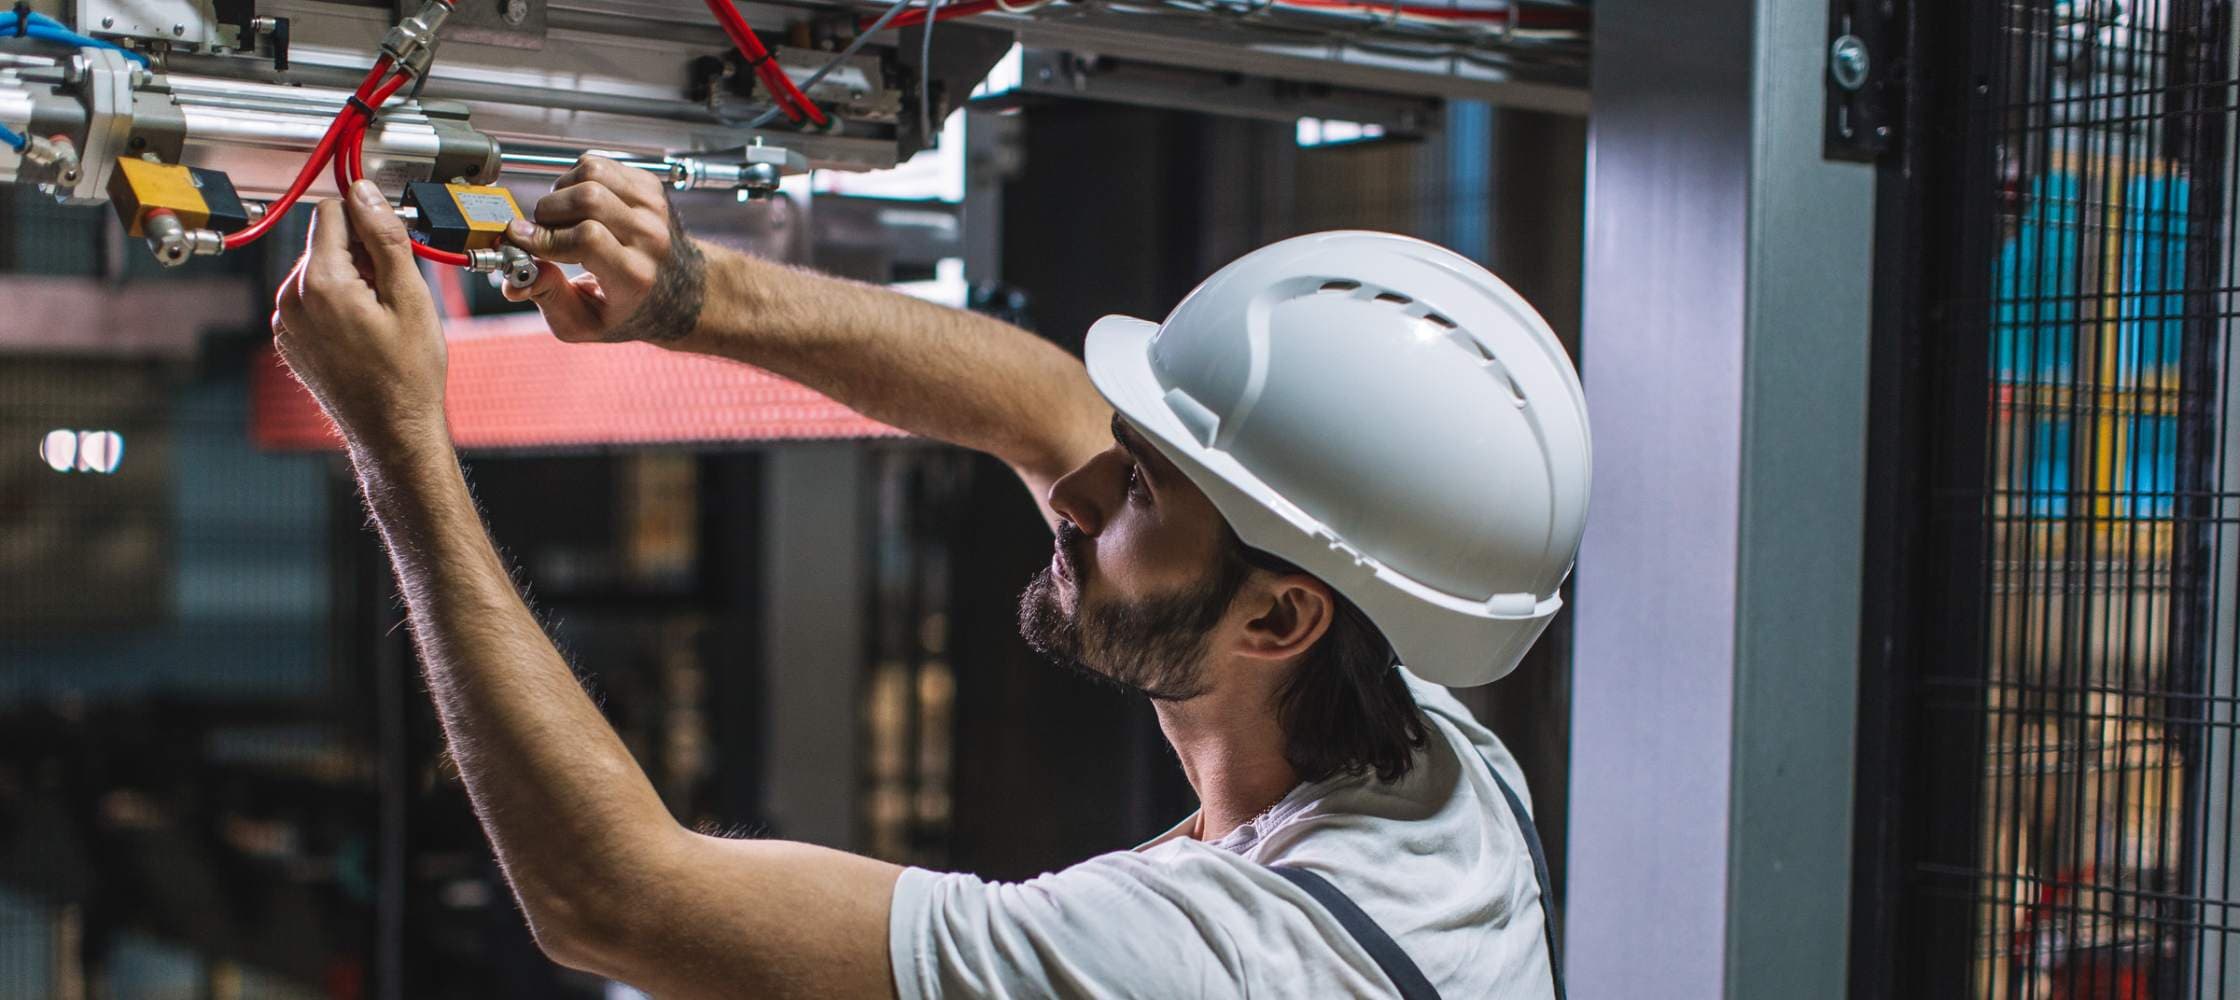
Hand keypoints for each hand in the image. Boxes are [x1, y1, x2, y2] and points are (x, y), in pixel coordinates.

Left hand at [271, 179, 447, 454]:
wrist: (392, 431)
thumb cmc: (407, 375)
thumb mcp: (410, 298)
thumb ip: (384, 238)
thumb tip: (365, 193)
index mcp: (321, 284)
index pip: (332, 213)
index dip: (367, 219)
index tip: (391, 241)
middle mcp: (291, 300)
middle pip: (324, 243)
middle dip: (360, 253)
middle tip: (394, 290)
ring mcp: (285, 324)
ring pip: (318, 272)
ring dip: (349, 279)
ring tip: (380, 316)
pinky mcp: (288, 340)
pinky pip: (310, 301)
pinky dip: (336, 305)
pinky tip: (363, 332)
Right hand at [503, 155, 706, 342]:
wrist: (682, 290)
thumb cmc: (630, 308)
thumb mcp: (586, 323)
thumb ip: (549, 300)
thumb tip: (513, 280)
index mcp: (636, 275)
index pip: (586, 238)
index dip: (545, 236)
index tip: (521, 239)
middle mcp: (650, 237)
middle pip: (588, 198)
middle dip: (549, 212)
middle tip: (543, 231)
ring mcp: (652, 207)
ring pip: (592, 173)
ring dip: (562, 191)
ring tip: (562, 217)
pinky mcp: (648, 186)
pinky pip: (598, 165)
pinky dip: (576, 179)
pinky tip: (579, 206)